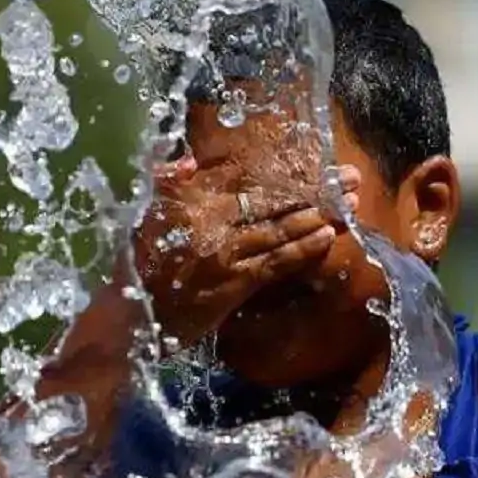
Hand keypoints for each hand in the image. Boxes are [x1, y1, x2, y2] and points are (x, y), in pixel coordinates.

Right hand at [134, 155, 359, 347]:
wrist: (125, 316)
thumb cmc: (131, 266)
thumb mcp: (139, 215)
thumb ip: (162, 181)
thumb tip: (187, 160)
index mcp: (191, 199)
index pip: (250, 180)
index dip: (289, 172)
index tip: (320, 163)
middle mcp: (211, 220)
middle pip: (275, 200)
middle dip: (318, 189)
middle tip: (352, 178)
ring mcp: (225, 251)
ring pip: (281, 229)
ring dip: (320, 216)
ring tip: (350, 204)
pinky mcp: (234, 283)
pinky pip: (275, 262)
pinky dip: (302, 249)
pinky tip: (326, 238)